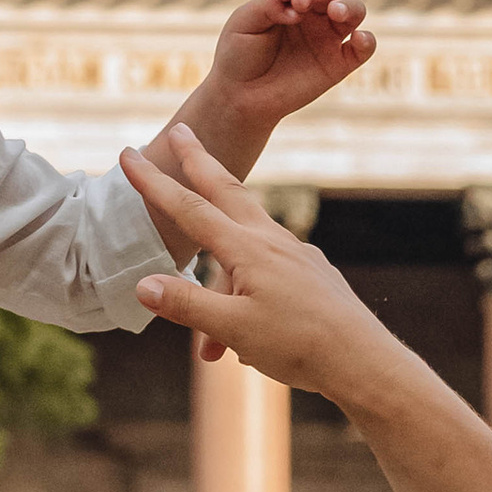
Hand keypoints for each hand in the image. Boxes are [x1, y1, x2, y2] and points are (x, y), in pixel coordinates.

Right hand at [123, 127, 407, 393]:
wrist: (363, 360)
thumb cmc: (299, 346)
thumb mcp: (234, 329)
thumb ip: (187, 305)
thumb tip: (141, 284)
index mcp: (248, 250)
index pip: (190, 208)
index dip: (155, 183)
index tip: (128, 155)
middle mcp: (273, 242)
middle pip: (227, 192)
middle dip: (200, 162)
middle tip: (183, 131)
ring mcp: (296, 255)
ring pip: (246, 244)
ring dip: (220, 272)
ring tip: (213, 346)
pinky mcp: (312, 274)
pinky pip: (269, 272)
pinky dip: (248, 294)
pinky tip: (251, 335)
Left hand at [190, 0, 375, 137]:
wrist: (241, 97)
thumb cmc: (239, 55)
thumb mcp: (243, 22)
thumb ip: (267, 3)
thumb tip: (295, 2)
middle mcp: (312, 13)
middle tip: (299, 3)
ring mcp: (328, 37)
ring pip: (354, 9)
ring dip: (349, 5)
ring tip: (335, 12)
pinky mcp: (339, 63)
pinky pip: (365, 47)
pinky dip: (367, 40)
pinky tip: (358, 39)